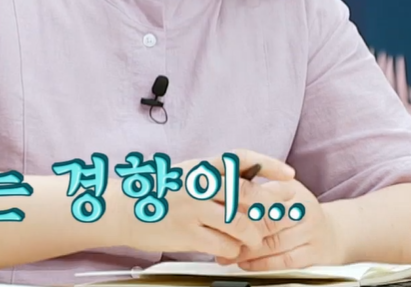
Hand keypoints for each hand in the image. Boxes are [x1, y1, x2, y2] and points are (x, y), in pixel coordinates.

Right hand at [119, 149, 300, 260]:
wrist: (121, 211)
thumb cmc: (154, 193)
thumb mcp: (183, 176)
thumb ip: (211, 178)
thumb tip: (248, 182)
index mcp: (199, 168)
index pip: (240, 159)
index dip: (268, 164)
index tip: (288, 173)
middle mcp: (197, 185)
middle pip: (247, 195)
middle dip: (267, 209)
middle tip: (274, 218)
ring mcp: (192, 209)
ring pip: (240, 224)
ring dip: (253, 237)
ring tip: (252, 241)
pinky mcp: (187, 233)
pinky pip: (224, 245)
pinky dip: (233, 250)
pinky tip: (229, 250)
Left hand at [216, 178, 345, 268]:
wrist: (333, 232)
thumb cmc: (297, 210)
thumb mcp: (281, 191)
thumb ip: (256, 188)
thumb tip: (223, 192)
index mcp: (292, 189)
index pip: (261, 196)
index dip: (238, 206)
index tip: (218, 213)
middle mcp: (304, 209)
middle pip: (267, 221)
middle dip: (239, 231)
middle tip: (217, 237)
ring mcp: (311, 232)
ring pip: (274, 244)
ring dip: (246, 252)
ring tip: (226, 255)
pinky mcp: (315, 253)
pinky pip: (285, 261)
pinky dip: (263, 264)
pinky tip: (246, 264)